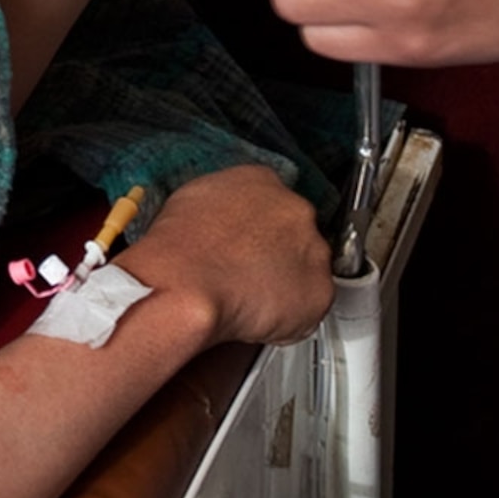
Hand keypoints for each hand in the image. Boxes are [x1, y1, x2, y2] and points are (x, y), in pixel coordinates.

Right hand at [114, 164, 331, 347]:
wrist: (188, 286)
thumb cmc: (178, 249)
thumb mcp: (188, 203)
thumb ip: (220, 207)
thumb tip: (219, 222)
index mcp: (261, 181)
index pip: (270, 200)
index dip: (257, 226)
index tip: (248, 242)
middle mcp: (294, 209)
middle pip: (295, 232)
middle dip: (277, 253)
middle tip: (247, 273)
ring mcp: (312, 250)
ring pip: (306, 269)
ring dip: (286, 284)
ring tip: (249, 299)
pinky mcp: (320, 291)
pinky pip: (310, 307)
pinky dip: (290, 316)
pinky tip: (259, 316)